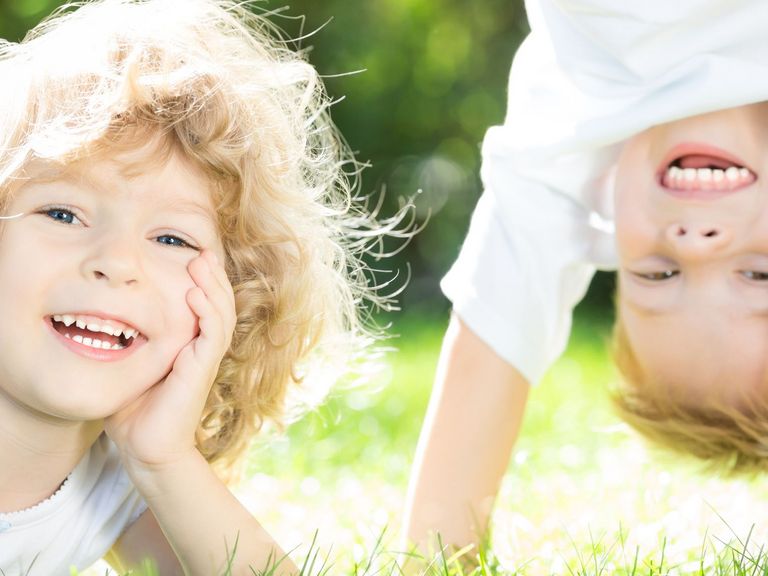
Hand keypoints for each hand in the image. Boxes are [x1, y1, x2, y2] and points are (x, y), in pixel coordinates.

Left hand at [104, 250, 235, 473]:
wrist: (147, 449)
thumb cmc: (134, 412)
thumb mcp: (130, 367)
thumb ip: (128, 343)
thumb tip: (101, 317)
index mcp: (190, 347)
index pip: (206, 306)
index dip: (204, 281)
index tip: (194, 256)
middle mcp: (202, 350)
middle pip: (220, 304)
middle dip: (213, 276)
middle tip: (203, 251)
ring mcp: (204, 360)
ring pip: (221, 314)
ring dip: (213, 287)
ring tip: (202, 262)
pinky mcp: (201, 371)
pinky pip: (212, 335)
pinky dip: (207, 313)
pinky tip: (195, 295)